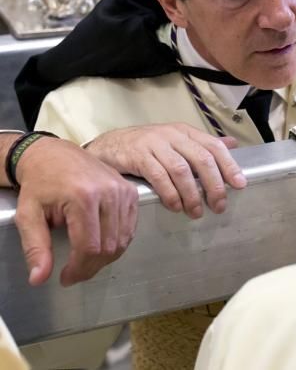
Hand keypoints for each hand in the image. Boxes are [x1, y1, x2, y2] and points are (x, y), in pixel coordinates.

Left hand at [14, 137, 137, 286]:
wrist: (54, 154)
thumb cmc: (40, 182)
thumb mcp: (28, 214)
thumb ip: (35, 247)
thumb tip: (39, 277)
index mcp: (83, 196)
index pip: (89, 247)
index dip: (78, 270)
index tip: (65, 277)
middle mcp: (108, 192)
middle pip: (109, 246)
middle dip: (91, 267)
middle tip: (74, 272)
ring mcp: (122, 190)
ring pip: (122, 240)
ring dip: (105, 257)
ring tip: (86, 260)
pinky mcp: (130, 190)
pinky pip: (130, 227)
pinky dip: (118, 241)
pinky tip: (101, 244)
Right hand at [85, 123, 246, 217]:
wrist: (109, 145)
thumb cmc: (146, 146)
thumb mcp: (176, 140)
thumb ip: (202, 144)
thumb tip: (232, 144)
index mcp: (185, 132)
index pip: (214, 146)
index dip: (229, 165)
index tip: (240, 185)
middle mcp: (173, 135)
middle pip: (201, 159)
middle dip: (214, 185)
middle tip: (219, 206)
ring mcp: (155, 144)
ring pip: (181, 170)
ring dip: (192, 194)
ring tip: (196, 212)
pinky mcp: (138, 156)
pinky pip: (159, 177)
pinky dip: (170, 194)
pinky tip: (175, 207)